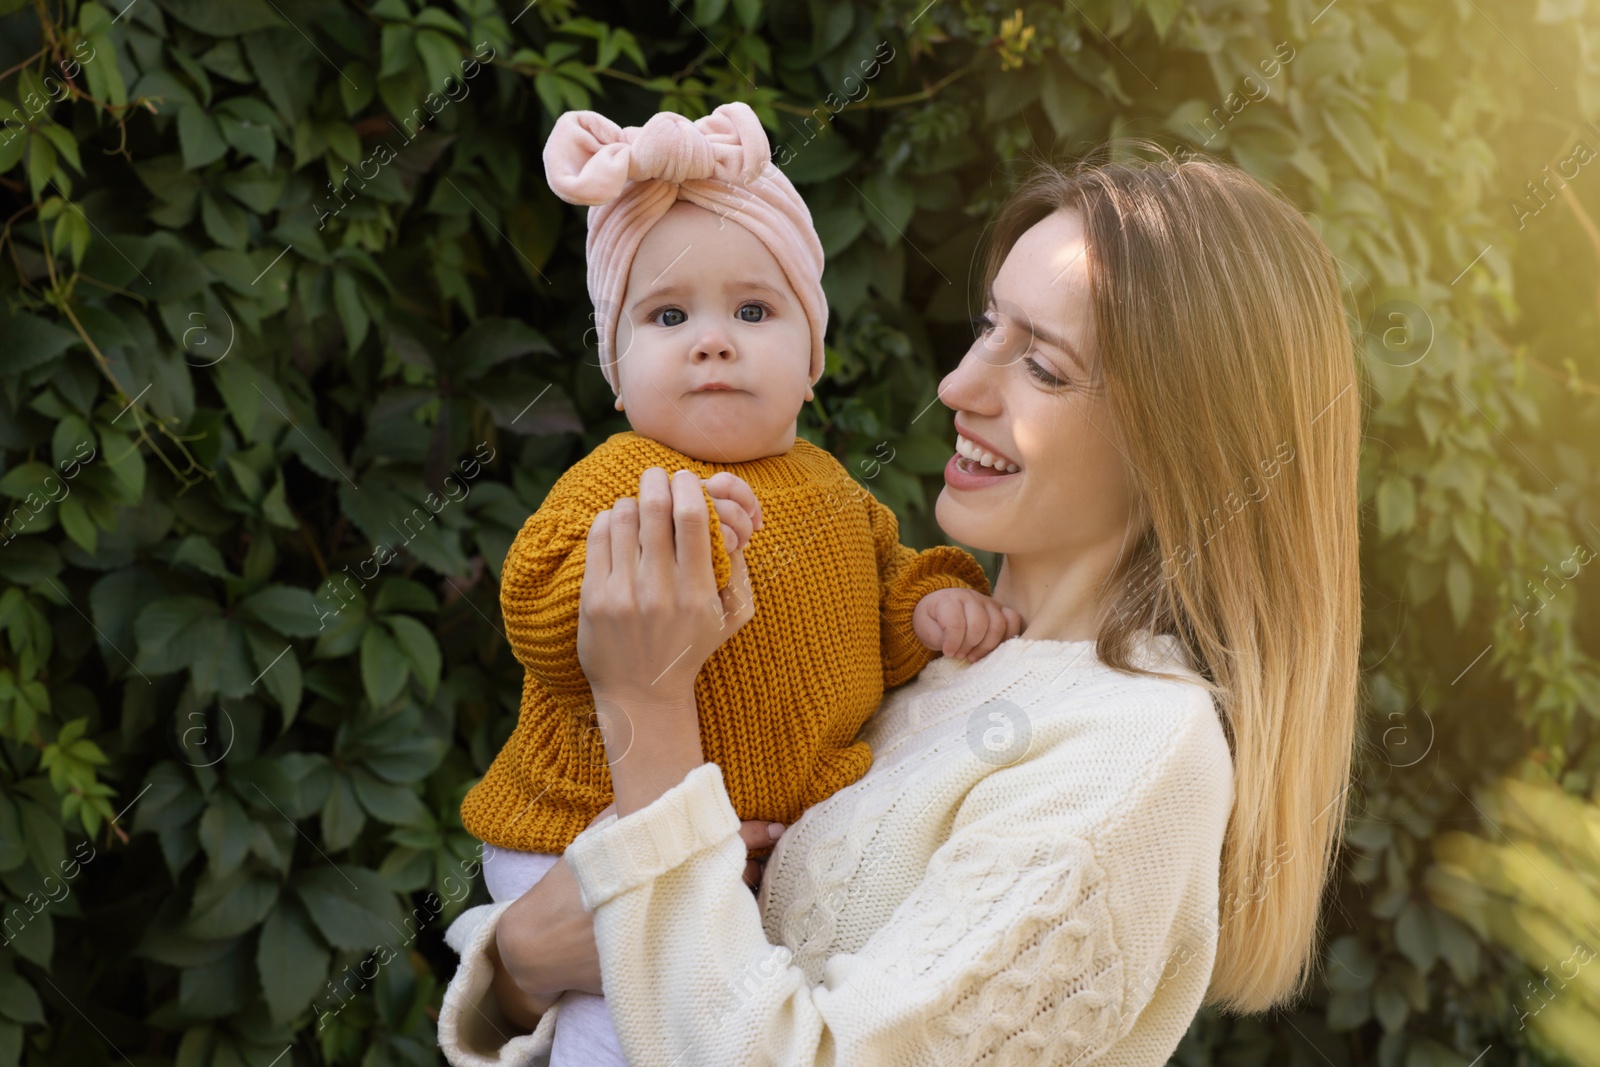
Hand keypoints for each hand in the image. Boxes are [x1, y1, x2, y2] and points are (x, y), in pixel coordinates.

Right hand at [487, 806, 785, 1028]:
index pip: (719, 841)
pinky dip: (725, 926)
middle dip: (755, 866)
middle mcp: (671, 899)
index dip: (754, 833)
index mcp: (657, 863)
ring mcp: (674, 935)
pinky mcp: (672, 964)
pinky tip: (730, 916)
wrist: (540, 947)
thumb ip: (638, 807)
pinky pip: (714, 939)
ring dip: (744, 896)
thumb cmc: (573, 884)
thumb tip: (677, 783)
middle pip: (736, 880)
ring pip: (731, 911)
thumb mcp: (603, 833)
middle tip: (770, 854)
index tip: (777, 827)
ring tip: (755, 881)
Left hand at [578, 467, 755, 704]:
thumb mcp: (732, 615)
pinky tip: (617, 527)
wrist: (643, 694)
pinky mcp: (594, 598)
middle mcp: (660, 591)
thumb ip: (739, 568)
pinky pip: (598, 536)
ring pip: (623, 516)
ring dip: (632, 501)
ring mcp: (624, 594)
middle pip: (656, 508)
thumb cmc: (691, 648)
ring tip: (638, 506)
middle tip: (658, 476)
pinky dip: (607, 520)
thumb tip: (729, 519)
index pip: (694, 517)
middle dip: (657, 481)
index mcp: (699, 591)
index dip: (688, 487)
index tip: (686, 481)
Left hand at [912, 588, 1022, 661]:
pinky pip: (1013, 620)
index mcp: (949, 600)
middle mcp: (971, 597)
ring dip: (987, 646)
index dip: (953, 643)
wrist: (940, 608)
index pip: (956, 623)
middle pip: (979, 625)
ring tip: (974, 655)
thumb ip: (936, 637)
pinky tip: (994, 648)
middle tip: (961, 655)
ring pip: (998, 624)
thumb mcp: (924, 628)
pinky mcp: (1001, 608)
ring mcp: (988, 602)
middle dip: (970, 646)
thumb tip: (953, 648)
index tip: (948, 652)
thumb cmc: (932, 620)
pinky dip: (1007, 637)